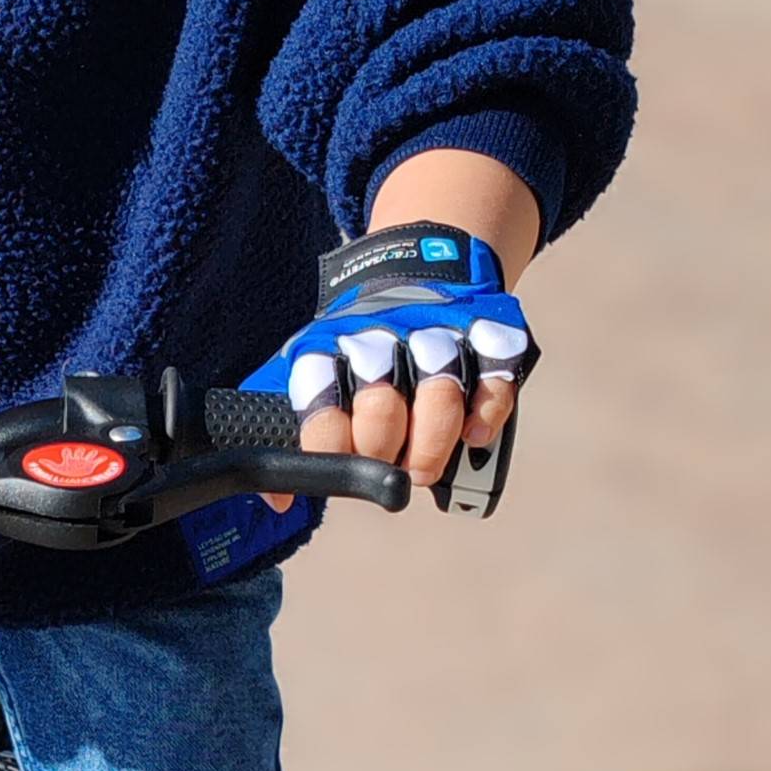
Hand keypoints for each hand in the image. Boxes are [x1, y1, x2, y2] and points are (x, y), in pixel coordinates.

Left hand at [246, 222, 537, 502]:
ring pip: (439, 387)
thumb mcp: (309, 375)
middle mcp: (381, 339)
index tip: (335, 468)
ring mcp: (435, 334)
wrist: (410, 272)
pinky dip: (488, 408)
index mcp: (330, 349)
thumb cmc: (355, 352)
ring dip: (434, 438)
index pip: (320, 393)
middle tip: (388, 473)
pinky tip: (475, 436)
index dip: (328, 437)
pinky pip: (494, 373)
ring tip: (423, 469)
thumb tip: (276, 498)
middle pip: (380, 397)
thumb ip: (286, 433)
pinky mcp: (485, 334)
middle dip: (381, 445)